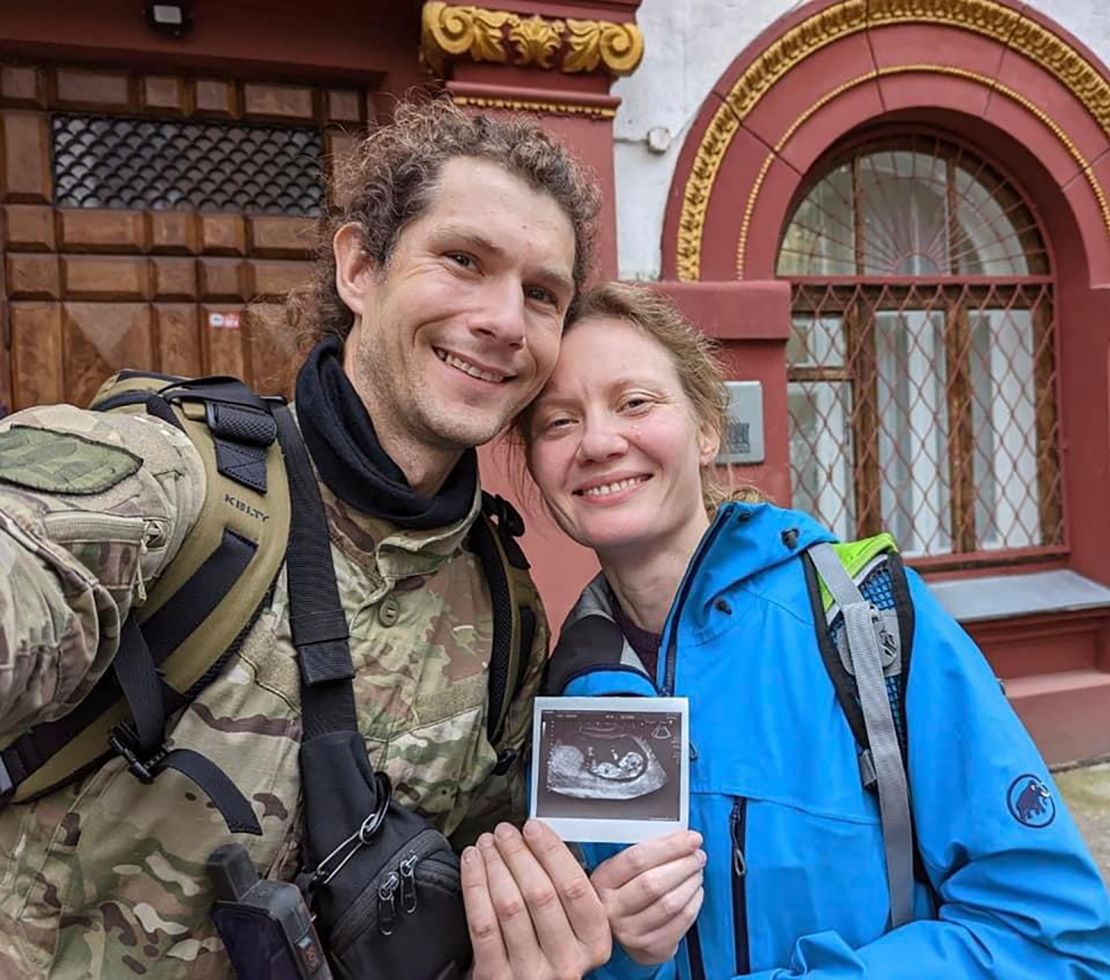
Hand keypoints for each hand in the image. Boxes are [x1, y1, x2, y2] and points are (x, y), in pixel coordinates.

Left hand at [462, 820, 611, 979]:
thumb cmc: (549, 953)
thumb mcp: (574, 929)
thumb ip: (567, 893)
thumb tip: (538, 842)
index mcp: (593, 943)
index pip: (574, 887)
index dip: (551, 851)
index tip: (533, 828)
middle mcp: (566, 961)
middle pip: (540, 893)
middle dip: (518, 853)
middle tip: (504, 832)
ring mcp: (531, 973)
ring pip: (510, 905)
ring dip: (495, 865)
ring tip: (487, 844)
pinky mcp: (497, 978)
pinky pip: (483, 924)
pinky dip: (475, 886)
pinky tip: (472, 864)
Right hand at [590, 830, 704, 965]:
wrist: (622, 933)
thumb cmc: (625, 892)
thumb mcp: (621, 871)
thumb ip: (643, 853)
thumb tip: (679, 837)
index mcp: (603, 881)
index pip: (636, 859)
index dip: (668, 847)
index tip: (690, 838)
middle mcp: (612, 909)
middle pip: (654, 883)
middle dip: (683, 864)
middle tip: (698, 855)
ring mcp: (631, 931)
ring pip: (670, 903)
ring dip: (691, 882)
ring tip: (697, 871)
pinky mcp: (651, 947)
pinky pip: (681, 921)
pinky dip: (695, 902)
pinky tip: (696, 890)